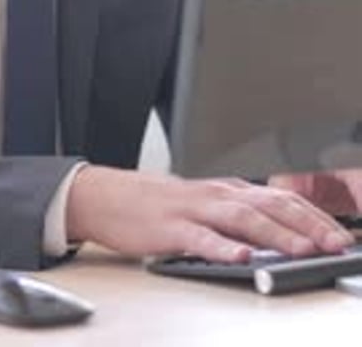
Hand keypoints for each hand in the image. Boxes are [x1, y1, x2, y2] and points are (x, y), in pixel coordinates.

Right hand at [66, 166, 352, 261]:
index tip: (342, 235)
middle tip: (336, 245)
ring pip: (243, 220)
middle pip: (271, 207)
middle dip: (308, 226)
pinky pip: (201, 239)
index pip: (282, 199)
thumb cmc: (161, 206)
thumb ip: (240, 217)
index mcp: (230, 190)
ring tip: (301, 251)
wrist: (109, 196)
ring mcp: (195, 209)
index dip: (315, 217)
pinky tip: (241, 259)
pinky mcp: (172, 229)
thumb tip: (282, 236)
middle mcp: (218, 194)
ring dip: (276, 236)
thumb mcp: (207, 206)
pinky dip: (223, 248)